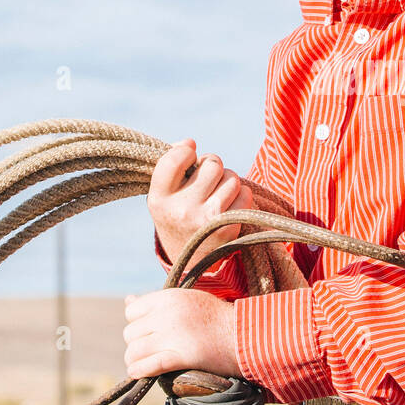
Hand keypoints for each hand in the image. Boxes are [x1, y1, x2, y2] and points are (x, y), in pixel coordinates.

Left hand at [123, 287, 239, 378]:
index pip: (132, 311)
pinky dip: (139, 371)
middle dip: (137, 343)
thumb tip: (128, 300)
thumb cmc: (218, 317)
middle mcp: (167, 314)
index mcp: (169, 297)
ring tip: (143, 362)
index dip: (137, 323)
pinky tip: (138, 372)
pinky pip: (148, 365)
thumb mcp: (188, 299)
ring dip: (136, 359)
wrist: (245, 335)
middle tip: (149, 349)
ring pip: (135, 350)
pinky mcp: (181, 356)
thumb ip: (158, 302)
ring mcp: (173, 335)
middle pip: (131, 333)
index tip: (147, 330)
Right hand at [149, 138, 254, 267]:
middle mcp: (181, 209)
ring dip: (228, 182)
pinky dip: (241, 196)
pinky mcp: (228, 227)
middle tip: (206, 183)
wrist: (190, 261)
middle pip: (212, 164)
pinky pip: (245, 193)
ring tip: (216, 195)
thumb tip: (188, 143)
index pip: (175, 158)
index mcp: (158, 199)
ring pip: (231, 177)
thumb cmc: (177, 216)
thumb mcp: (163, 196)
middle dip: (212, 168)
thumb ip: (171, 166)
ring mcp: (206, 219)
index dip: (187, 152)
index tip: (189, 158)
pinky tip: (229, 207)